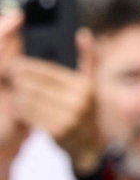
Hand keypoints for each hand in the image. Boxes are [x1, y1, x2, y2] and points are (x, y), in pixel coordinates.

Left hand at [2, 24, 102, 168]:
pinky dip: (21, 108)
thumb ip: (87, 58)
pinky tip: (17, 103)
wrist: (91, 145)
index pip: (48, 71)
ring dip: (17, 93)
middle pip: (36, 85)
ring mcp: (67, 119)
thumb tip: (83, 34)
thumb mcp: (91, 84)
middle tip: (8, 73)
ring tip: (11, 87)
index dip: (28, 66)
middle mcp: (78, 103)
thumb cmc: (86, 109)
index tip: (15, 63)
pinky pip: (31, 115)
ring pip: (31, 100)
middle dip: (19, 78)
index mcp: (84, 87)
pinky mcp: (57, 132)